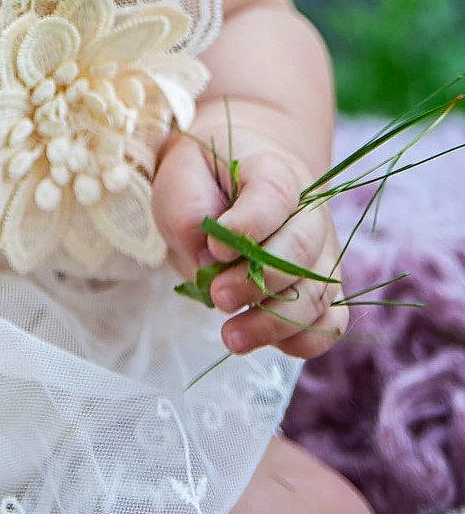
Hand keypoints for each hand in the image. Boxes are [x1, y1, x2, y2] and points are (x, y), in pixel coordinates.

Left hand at [152, 104, 348, 360]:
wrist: (234, 182)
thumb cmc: (205, 180)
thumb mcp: (182, 178)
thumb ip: (190, 211)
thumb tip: (210, 262)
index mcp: (273, 171)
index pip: (275, 194)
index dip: (247, 225)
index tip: (214, 247)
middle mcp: (309, 212)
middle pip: (300, 251)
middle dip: (257, 282)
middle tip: (217, 296)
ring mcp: (322, 253)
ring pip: (317, 294)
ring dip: (274, 323)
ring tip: (230, 337)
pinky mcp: (323, 288)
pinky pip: (331, 321)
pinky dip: (305, 340)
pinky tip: (266, 343)